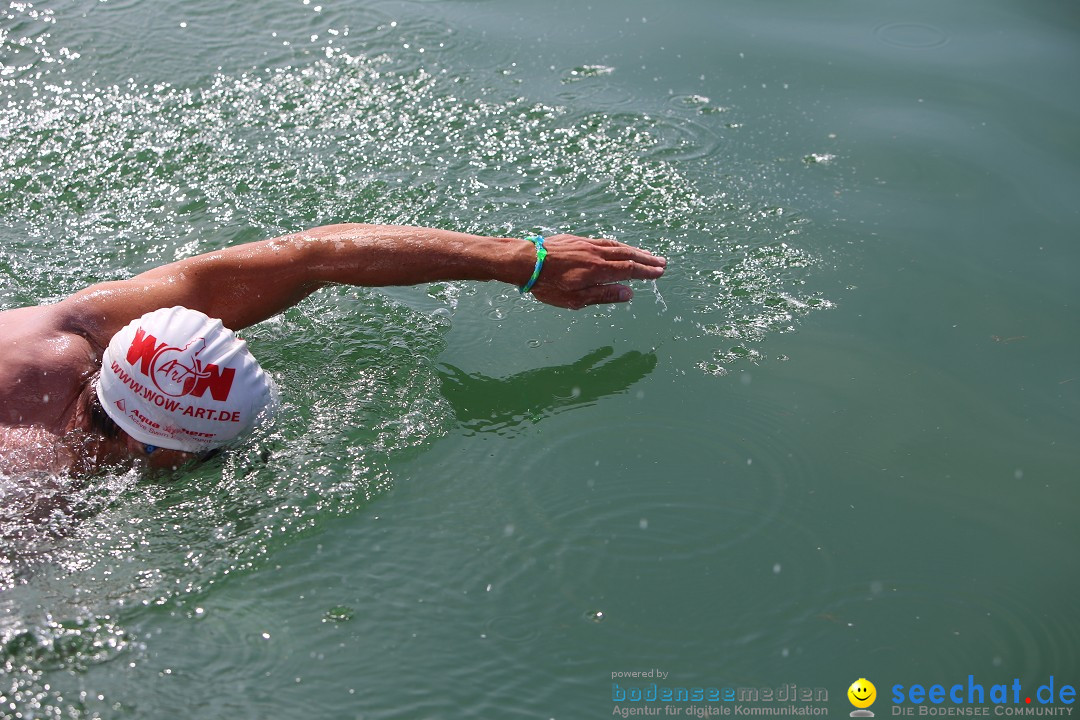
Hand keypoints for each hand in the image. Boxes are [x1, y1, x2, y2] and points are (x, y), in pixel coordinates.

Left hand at [527, 235, 666, 309]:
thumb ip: (604, 295)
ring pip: (616, 245)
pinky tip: (620, 247)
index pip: (629, 269)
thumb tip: (629, 293)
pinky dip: (618, 245)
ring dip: (634, 250)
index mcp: (598, 270)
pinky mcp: (577, 239)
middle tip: (662, 262)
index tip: (659, 272)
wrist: (526, 261)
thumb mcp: (576, 299)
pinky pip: (604, 241)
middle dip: (646, 259)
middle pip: (627, 254)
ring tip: (646, 254)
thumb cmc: (548, 285)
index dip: (646, 271)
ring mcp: (587, 244)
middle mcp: (596, 254)